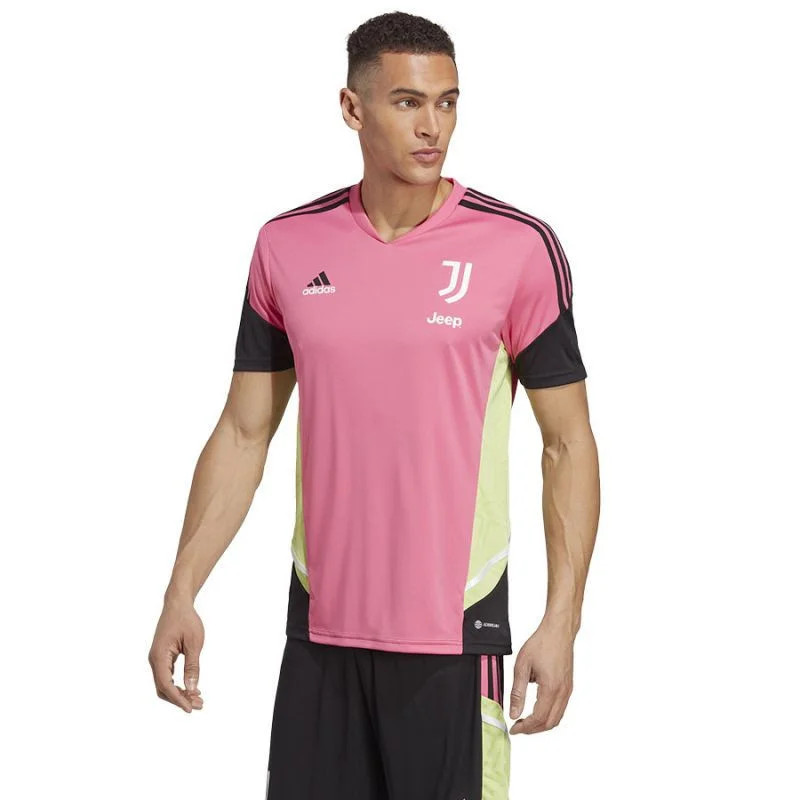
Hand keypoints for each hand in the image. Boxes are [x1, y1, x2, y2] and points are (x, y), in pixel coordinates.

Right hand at [148, 596, 204, 712]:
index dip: (177, 698)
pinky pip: (167, 677)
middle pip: (163, 688)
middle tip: (199, 705)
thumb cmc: (186, 620)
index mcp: (159, 655)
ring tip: (198, 699)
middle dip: (180, 699)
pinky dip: (178, 685)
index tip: (190, 708)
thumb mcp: (194, 642)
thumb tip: (192, 688)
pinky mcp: (162, 658)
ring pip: (165, 684)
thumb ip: (192, 666)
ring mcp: (157, 659)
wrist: (178, 604)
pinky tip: (192, 689)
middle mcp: (154, 660)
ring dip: (179, 693)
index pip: (165, 684)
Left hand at [508, 624, 573, 734]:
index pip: (539, 718)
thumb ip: (518, 692)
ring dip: (542, 723)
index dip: (525, 727)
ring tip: (526, 720)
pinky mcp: (568, 686)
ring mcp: (568, 690)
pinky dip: (549, 715)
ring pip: (557, 717)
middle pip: (550, 723)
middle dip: (533, 729)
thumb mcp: (522, 666)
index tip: (514, 728)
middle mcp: (563, 692)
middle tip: (519, 727)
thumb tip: (514, 713)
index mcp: (551, 688)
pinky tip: (537, 709)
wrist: (559, 630)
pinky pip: (561, 708)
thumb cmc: (542, 643)